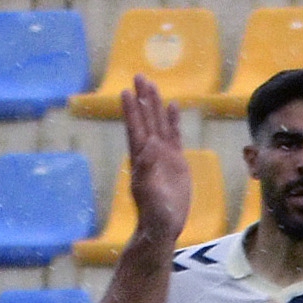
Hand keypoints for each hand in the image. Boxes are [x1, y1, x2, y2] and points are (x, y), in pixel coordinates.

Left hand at [120, 76, 192, 248]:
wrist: (163, 225)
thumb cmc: (155, 214)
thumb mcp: (150, 193)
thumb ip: (148, 170)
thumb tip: (150, 146)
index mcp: (142, 159)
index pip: (136, 129)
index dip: (132, 111)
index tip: (127, 92)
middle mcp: (150, 152)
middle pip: (146, 120)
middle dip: (142, 99)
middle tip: (138, 76)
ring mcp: (163, 155)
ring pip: (158, 124)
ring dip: (155, 105)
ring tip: (152, 84)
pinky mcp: (175, 161)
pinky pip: (174, 135)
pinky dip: (172, 120)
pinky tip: (173, 106)